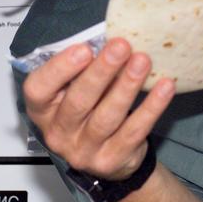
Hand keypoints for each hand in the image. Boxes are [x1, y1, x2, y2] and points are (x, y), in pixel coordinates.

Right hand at [22, 38, 175, 180]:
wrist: (107, 157)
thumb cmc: (87, 112)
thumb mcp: (74, 89)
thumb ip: (82, 69)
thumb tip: (107, 40)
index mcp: (42, 110)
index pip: (38, 90)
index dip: (59, 69)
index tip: (84, 49)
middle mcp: (58, 133)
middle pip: (78, 102)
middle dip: (101, 72)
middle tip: (121, 46)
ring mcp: (84, 151)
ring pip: (107, 117)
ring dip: (126, 86)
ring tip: (142, 61)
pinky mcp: (112, 161)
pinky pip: (134, 131)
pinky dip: (151, 108)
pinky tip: (164, 88)